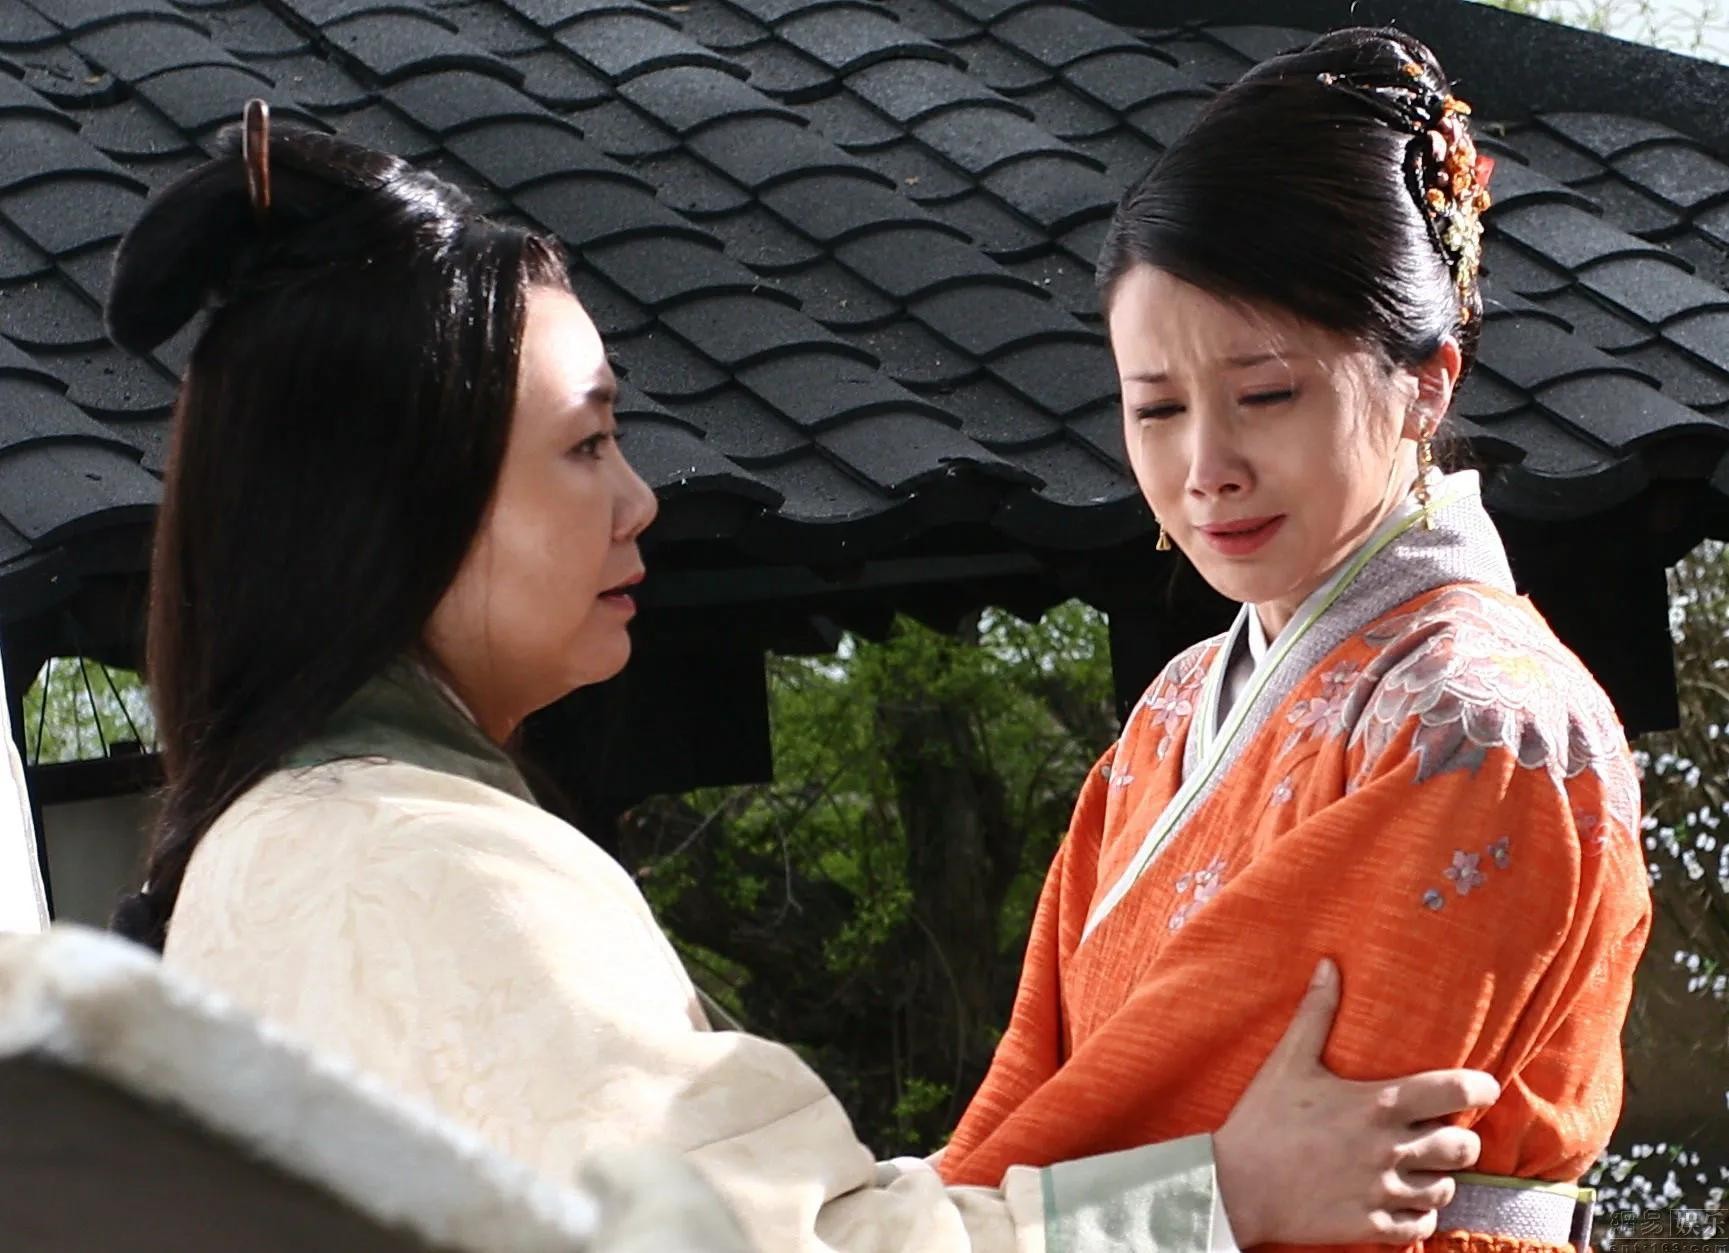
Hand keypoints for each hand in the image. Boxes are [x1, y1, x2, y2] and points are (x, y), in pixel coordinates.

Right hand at [1214, 959, 1498, 1246]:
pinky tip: (1400, 1199)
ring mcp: (1383, 1192)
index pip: (1456, 1092)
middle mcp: (1390, 1149)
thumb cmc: (1262, 1119)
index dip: (1481, 1088)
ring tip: (1417, 1166)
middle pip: (1464, 1147)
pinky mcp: (1371, 1226)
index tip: (1482, 1087)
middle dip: (1460, 1138)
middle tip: (1438, 1131)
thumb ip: (1316, 1013)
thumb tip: (1329, 964)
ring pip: (1445, 1189)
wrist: (1235, 1187)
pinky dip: (1418, 1214)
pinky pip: (1421, 1226)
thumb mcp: (1288, 1061)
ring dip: (1437, 1176)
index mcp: (1378, 1105)